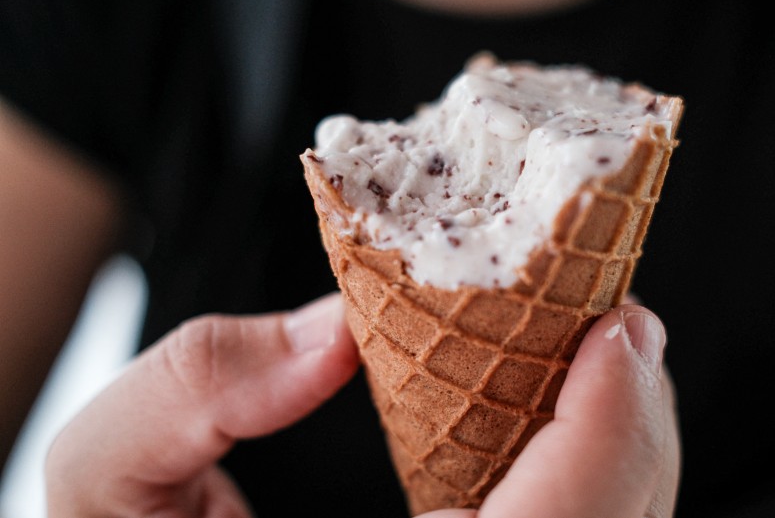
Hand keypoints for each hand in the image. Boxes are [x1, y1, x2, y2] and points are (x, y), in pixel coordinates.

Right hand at [46, 296, 677, 517]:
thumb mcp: (106, 488)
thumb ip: (195, 390)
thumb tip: (331, 335)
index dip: (611, 429)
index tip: (620, 328)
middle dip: (629, 424)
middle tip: (613, 326)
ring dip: (615, 453)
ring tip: (593, 367)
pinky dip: (584, 484)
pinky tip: (553, 433)